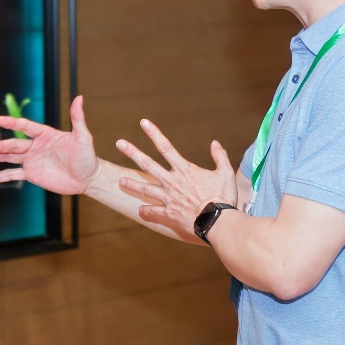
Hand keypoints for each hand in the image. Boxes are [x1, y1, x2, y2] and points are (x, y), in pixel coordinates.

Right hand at [0, 96, 99, 194]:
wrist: (88, 178)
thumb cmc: (87, 157)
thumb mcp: (83, 137)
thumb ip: (77, 119)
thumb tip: (79, 98)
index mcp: (46, 135)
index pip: (26, 126)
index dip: (13, 123)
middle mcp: (36, 146)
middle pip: (14, 145)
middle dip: (0, 146)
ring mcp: (32, 160)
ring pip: (9, 158)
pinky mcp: (32, 174)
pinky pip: (13, 175)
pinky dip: (0, 176)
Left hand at [114, 118, 235, 236]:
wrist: (217, 222)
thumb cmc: (222, 197)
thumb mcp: (225, 173)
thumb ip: (220, 156)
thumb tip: (215, 143)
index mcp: (184, 170)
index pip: (165, 147)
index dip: (154, 133)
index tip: (143, 123)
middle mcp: (172, 182)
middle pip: (147, 164)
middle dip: (132, 152)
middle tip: (119, 143)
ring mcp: (168, 198)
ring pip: (145, 189)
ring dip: (131, 184)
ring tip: (119, 181)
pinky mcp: (169, 214)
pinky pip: (153, 212)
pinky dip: (146, 211)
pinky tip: (140, 210)